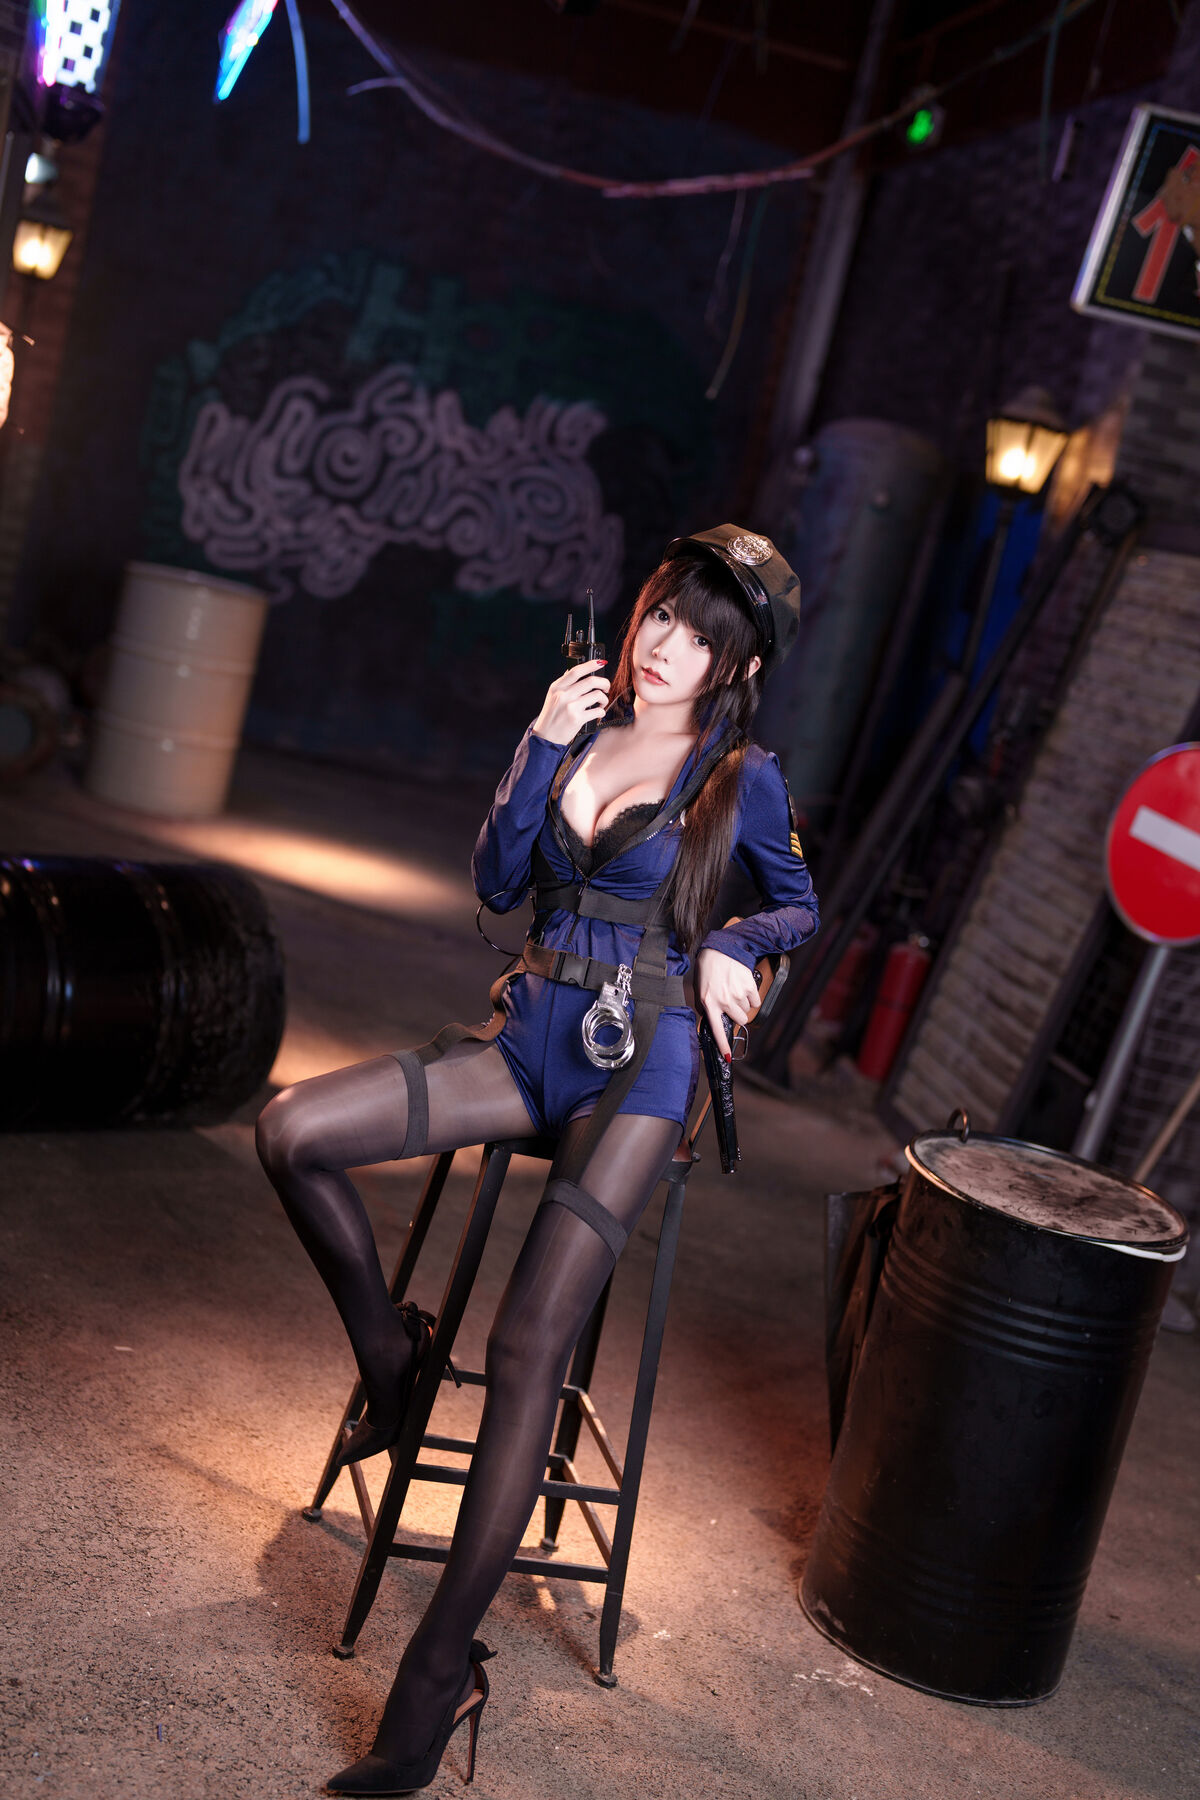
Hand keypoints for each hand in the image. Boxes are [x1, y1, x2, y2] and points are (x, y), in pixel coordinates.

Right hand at [532, 658, 609, 745]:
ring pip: (597, 695)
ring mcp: (570, 707)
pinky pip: (597, 711)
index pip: (575, 671)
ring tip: (601, 703)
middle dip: (604, 683)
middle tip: (606, 687)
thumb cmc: (551, 717)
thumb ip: (563, 685)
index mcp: (557, 687)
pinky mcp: (577, 719)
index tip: (601, 662)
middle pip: (590, 681)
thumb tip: (572, 672)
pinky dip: (601, 711)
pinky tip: (598, 713)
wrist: (546, 737)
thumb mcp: (552, 697)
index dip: (591, 665)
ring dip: (604, 699)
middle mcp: (563, 695)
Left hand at [696, 947, 758, 1061]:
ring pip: (747, 1010)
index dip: (723, 1045)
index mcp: (709, 1003)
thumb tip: (712, 1022)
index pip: (716, 1030)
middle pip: (739, 1020)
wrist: (721, 950)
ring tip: (734, 989)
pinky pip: (755, 1001)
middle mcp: (724, 1001)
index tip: (728, 1057)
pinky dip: (751, 996)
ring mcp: (737, 994)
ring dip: (743, 1003)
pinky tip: (743, 987)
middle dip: (738, 1014)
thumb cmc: (709, 970)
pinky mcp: (749, 987)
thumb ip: (706, 1008)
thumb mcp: (700, 991)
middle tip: (732, 1002)